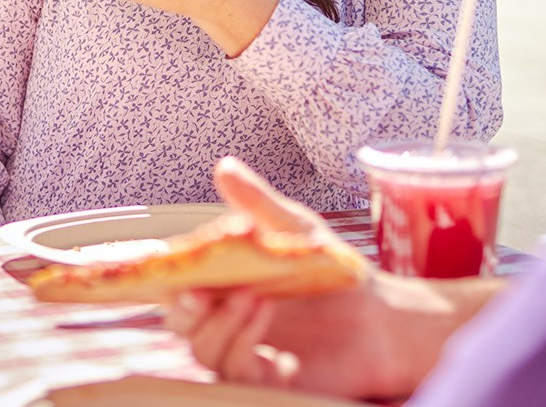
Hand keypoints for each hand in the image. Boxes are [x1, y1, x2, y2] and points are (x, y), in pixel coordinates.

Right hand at [164, 157, 414, 400]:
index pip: (178, 284)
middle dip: (184, 311)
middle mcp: (224, 319)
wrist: (380, 316)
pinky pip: (239, 375)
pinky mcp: (265, 379)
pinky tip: (275, 334)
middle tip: (199, 295)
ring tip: (253, 298)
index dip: (165, 280)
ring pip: (205, 350)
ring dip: (222, 326)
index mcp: (222, 282)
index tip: (171, 270)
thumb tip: (224, 166)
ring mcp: (243, 351)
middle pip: (181, 323)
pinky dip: (249, 351)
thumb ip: (258, 204)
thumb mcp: (295, 230)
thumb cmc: (332, 271)